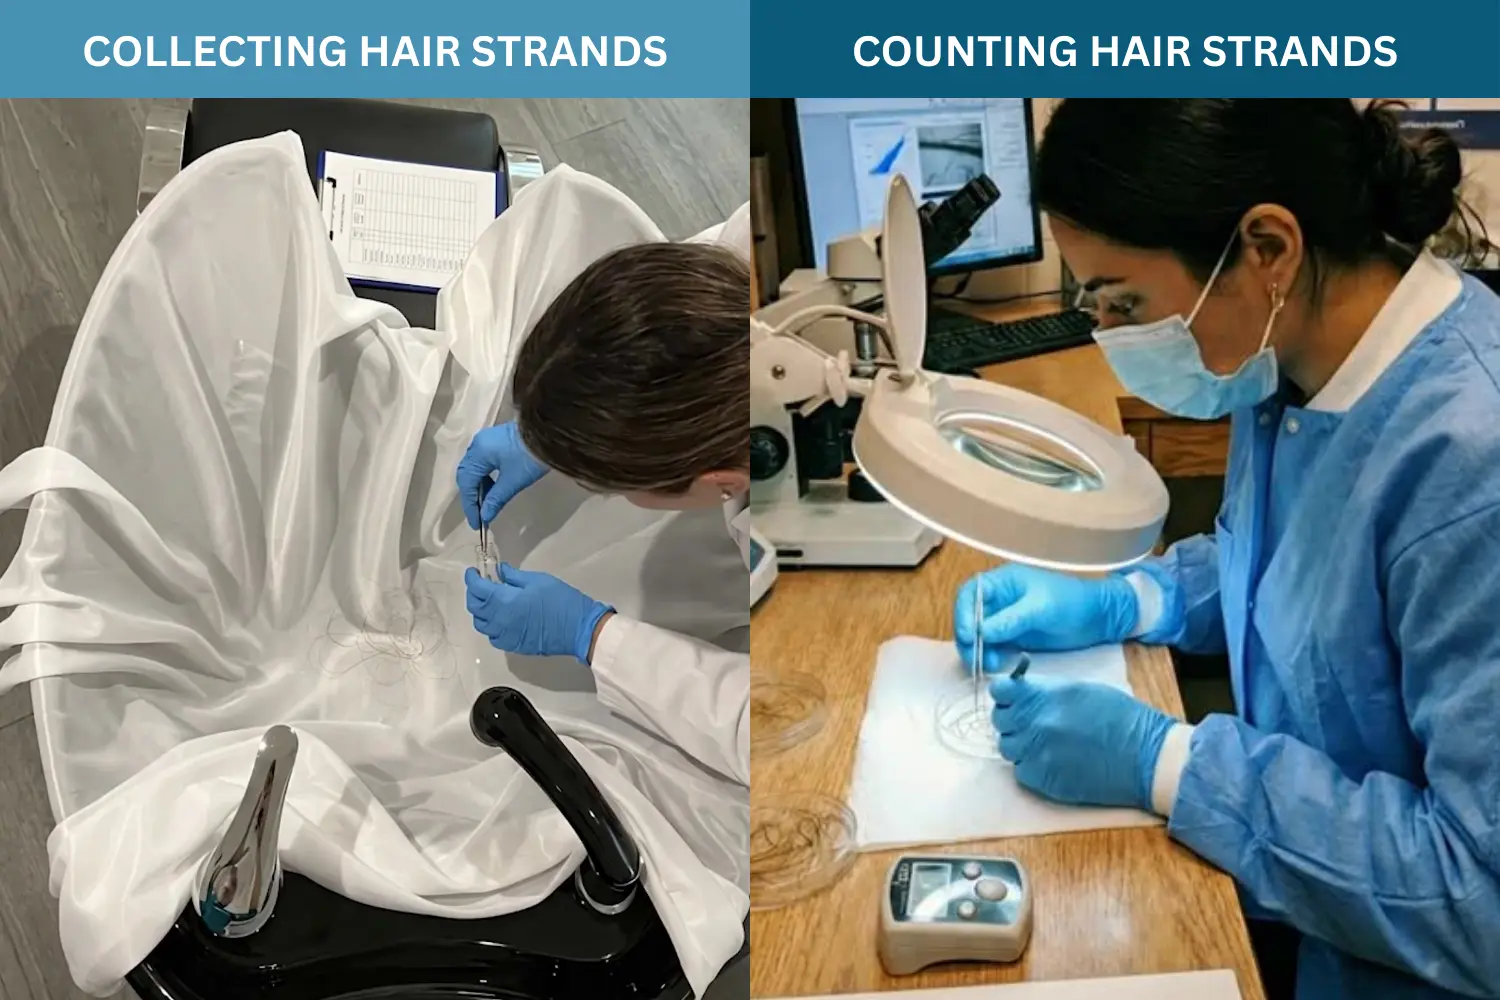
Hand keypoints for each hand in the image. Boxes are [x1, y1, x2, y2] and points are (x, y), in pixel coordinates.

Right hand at [457, 422, 548, 529]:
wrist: (552, 434)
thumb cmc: (530, 458)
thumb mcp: (513, 481)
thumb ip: (496, 499)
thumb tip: (485, 516)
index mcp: (478, 452)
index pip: (467, 483)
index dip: (471, 505)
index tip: (477, 524)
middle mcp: (478, 444)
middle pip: (468, 474)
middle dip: (474, 496)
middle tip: (481, 516)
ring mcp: (488, 440)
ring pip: (477, 468)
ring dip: (482, 488)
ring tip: (490, 504)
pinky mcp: (498, 441)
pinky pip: (485, 462)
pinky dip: (488, 477)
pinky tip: (495, 489)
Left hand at [464, 565, 612, 662]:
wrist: (578, 629)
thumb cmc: (560, 600)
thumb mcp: (538, 580)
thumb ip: (514, 576)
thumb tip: (499, 571)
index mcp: (503, 601)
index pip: (477, 588)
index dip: (472, 578)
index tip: (473, 572)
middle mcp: (498, 620)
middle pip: (474, 607)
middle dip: (473, 593)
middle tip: (481, 584)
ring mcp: (504, 636)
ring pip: (481, 624)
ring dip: (480, 611)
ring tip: (489, 601)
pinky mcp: (512, 646)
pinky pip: (493, 636)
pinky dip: (491, 626)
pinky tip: (500, 619)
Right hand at [954, 564, 1137, 671]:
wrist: (1098, 619)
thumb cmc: (1072, 603)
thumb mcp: (1042, 608)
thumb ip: (1011, 619)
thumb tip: (981, 632)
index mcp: (1003, 582)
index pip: (970, 593)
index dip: (963, 613)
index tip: (968, 636)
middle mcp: (999, 600)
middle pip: (969, 617)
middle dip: (969, 638)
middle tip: (975, 658)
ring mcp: (1004, 620)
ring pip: (978, 636)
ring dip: (978, 651)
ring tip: (991, 665)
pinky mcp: (1012, 638)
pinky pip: (992, 648)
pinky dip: (990, 657)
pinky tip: (997, 666)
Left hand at [990, 675, 1174, 809]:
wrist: (1146, 757)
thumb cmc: (1121, 718)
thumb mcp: (1081, 690)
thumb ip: (1046, 691)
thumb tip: (1021, 689)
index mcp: (1044, 696)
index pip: (999, 691)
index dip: (1005, 694)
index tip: (1011, 698)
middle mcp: (1034, 723)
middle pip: (1000, 721)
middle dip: (1012, 720)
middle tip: (1031, 723)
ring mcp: (1037, 753)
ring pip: (1008, 748)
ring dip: (1021, 745)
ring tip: (1045, 745)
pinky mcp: (1043, 780)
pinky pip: (1021, 771)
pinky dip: (1031, 767)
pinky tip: (1052, 763)